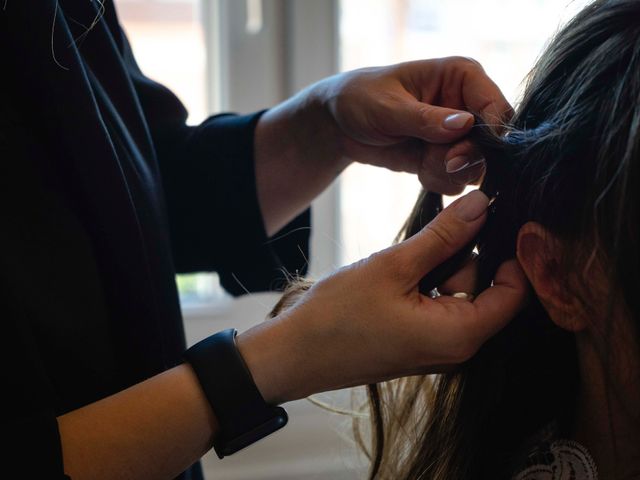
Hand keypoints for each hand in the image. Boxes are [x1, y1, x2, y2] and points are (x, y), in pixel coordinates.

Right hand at [237, 190, 527, 403]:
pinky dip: (424, 284)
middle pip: (484, 288)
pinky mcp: (418, 343)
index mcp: (460, 335)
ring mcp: (436, 347)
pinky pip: (438, 306)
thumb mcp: (395, 266)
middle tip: (426, 238)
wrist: (295, 354)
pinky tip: (394, 278)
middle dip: (461, 256)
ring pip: (457, 293)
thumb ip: (444, 235)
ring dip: (437, 268)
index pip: (516, 291)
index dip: (511, 252)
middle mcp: (456, 348)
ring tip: (399, 264)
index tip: (495, 217)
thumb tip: (483, 204)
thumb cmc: (338, 317)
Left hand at [324, 57, 511, 193]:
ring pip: (477, 166)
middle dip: (463, 159)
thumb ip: (425, 119)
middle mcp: (468, 105)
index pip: (496, 107)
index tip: (458, 154)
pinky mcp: (447, 158)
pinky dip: (438, 181)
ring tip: (420, 162)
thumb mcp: (387, 107)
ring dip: (448, 172)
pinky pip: (458, 181)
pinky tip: (418, 170)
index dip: (490, 135)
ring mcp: (460, 135)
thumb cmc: (361, 99)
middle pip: (493, 143)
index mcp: (462, 77)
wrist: (340, 125)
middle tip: (436, 161)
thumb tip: (465, 124)